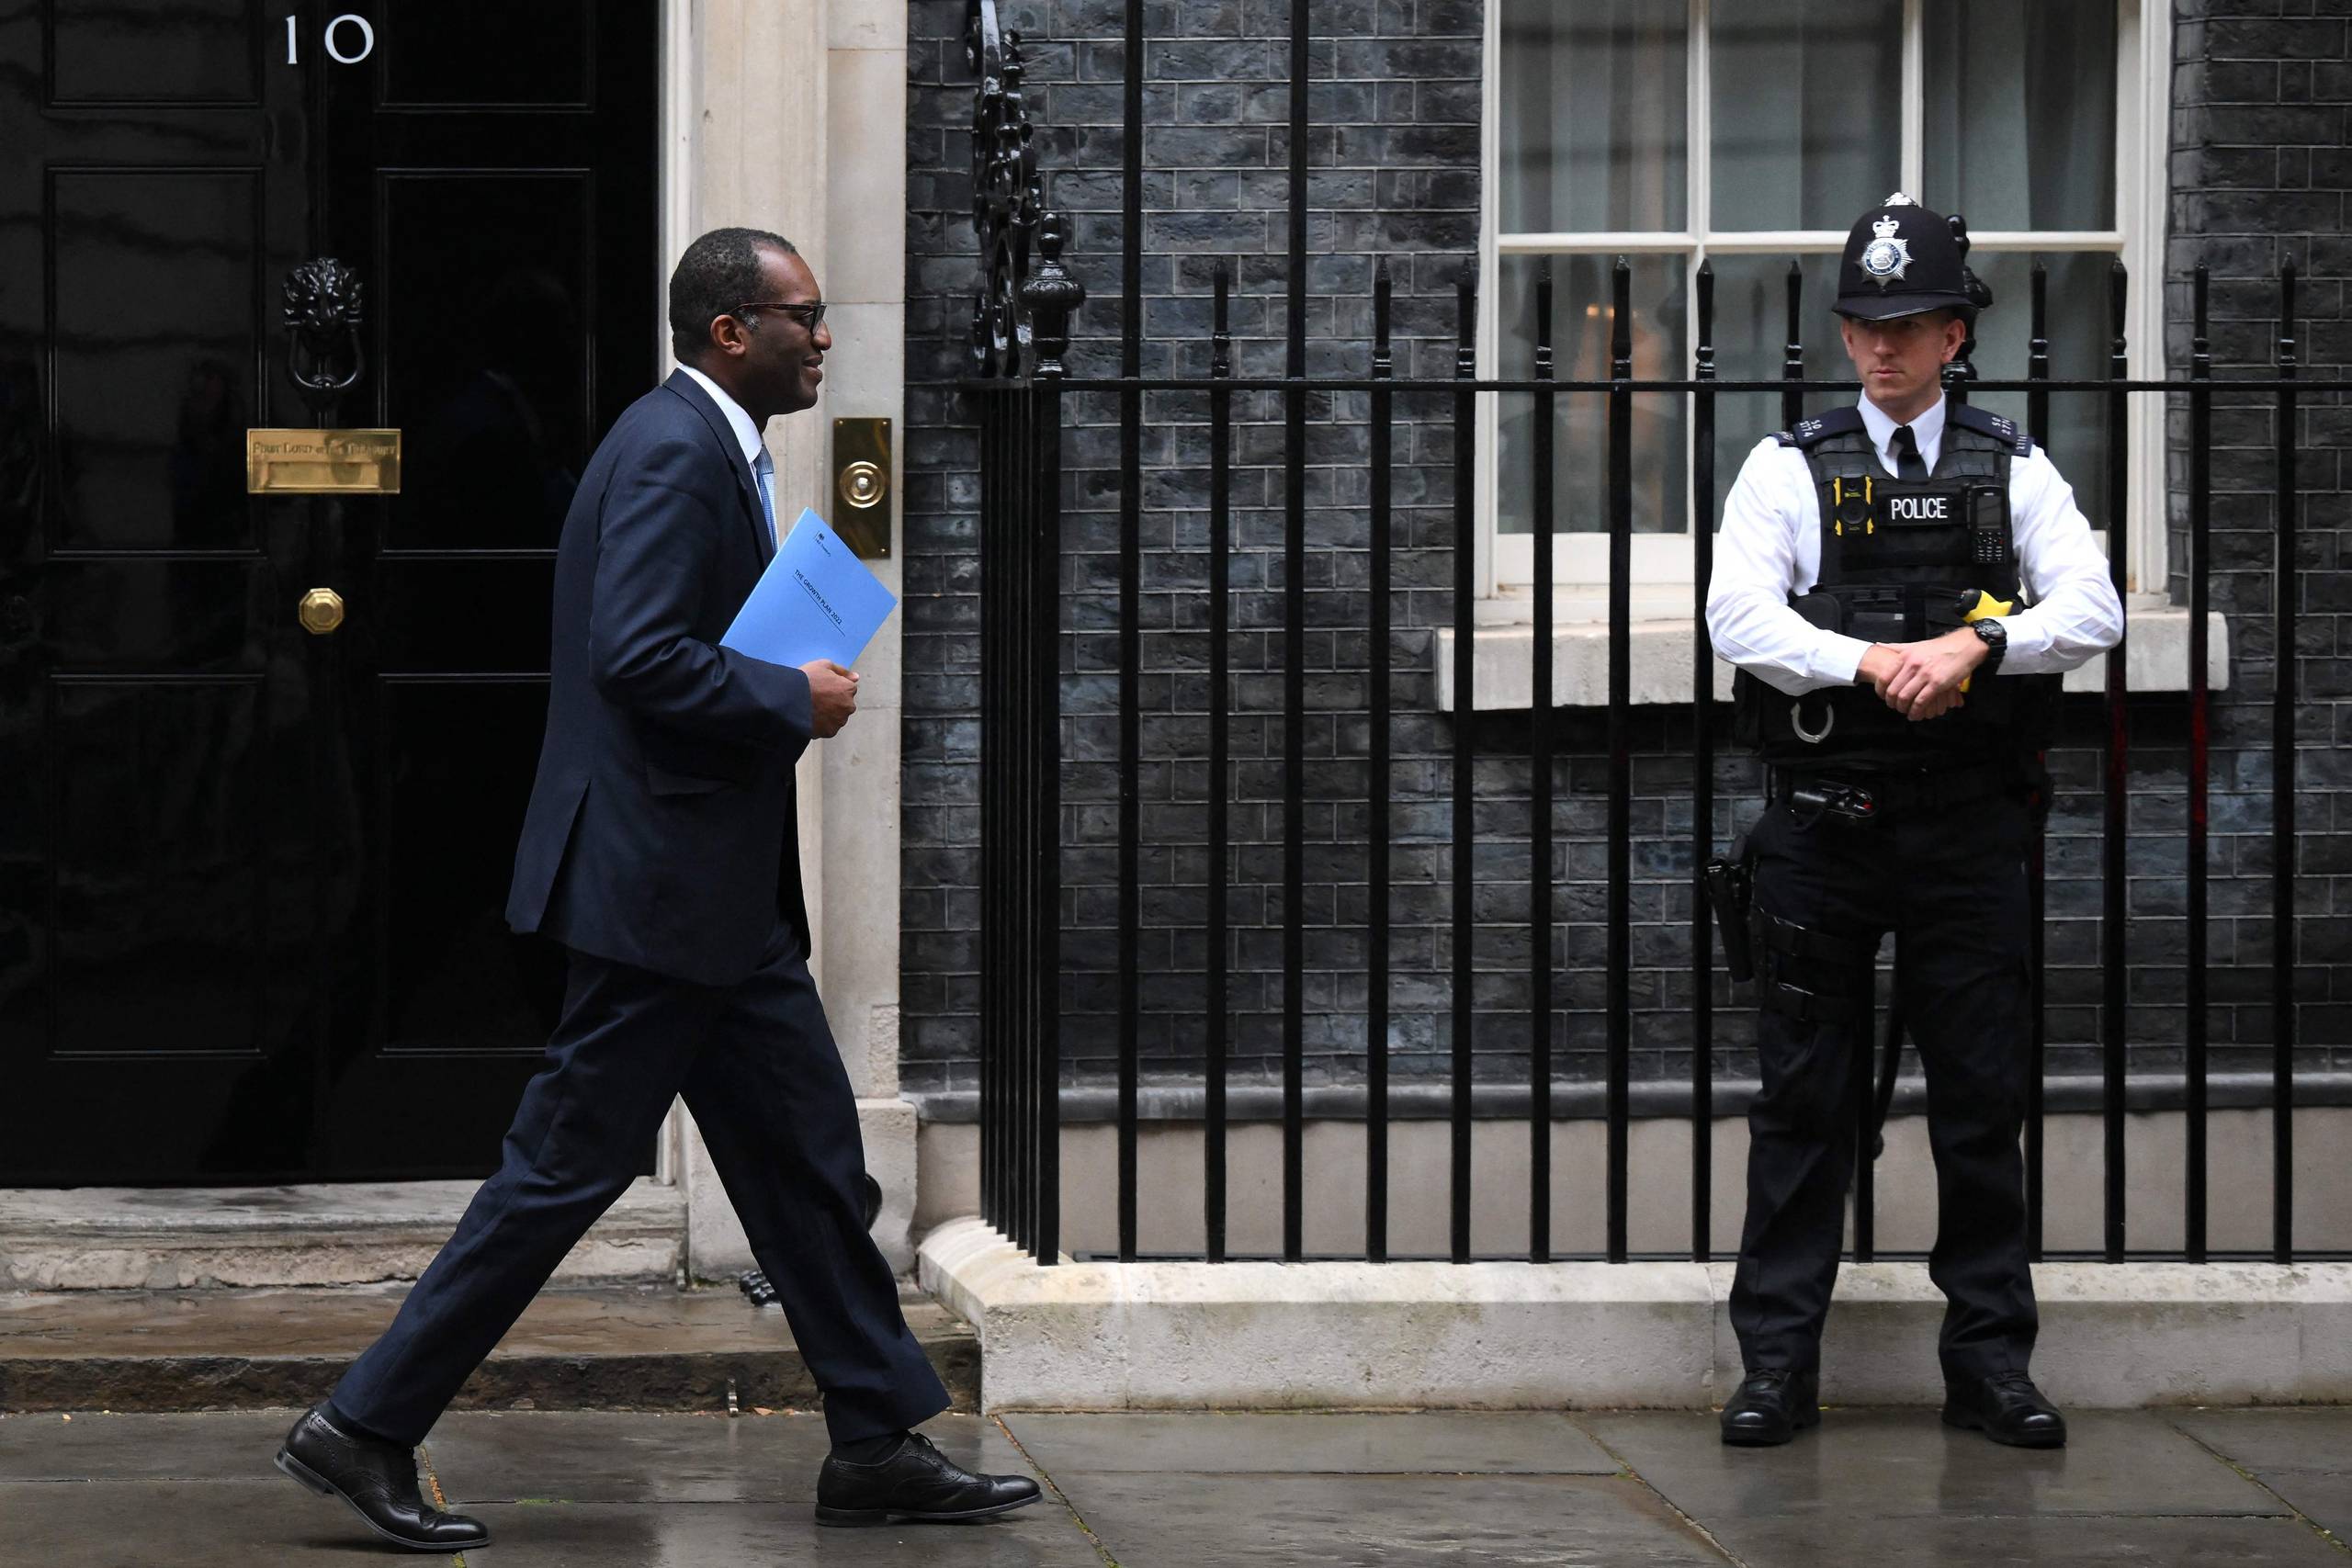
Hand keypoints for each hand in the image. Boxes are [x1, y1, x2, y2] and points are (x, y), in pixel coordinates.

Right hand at [801, 659, 859, 737]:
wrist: (789, 700)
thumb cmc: (806, 680)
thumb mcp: (823, 665)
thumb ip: (842, 671)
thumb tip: (856, 677)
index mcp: (848, 689)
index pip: (847, 689)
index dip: (834, 687)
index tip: (822, 687)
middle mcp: (848, 706)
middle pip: (844, 704)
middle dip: (834, 701)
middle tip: (817, 698)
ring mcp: (840, 720)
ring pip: (837, 717)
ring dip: (829, 713)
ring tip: (812, 707)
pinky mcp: (830, 732)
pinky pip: (828, 727)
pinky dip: (822, 724)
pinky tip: (811, 716)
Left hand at [1864, 629, 1984, 721]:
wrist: (1964, 647)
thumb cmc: (1940, 647)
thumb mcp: (1915, 645)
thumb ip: (1896, 647)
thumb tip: (1878, 645)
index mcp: (1905, 656)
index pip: (1884, 678)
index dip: (1881, 691)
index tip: (1883, 697)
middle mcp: (1912, 665)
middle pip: (1893, 691)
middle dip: (1891, 702)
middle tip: (1894, 706)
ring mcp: (1925, 674)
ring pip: (1905, 698)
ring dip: (1902, 708)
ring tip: (1905, 711)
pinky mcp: (1937, 683)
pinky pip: (1920, 702)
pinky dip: (1916, 711)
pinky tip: (1915, 714)